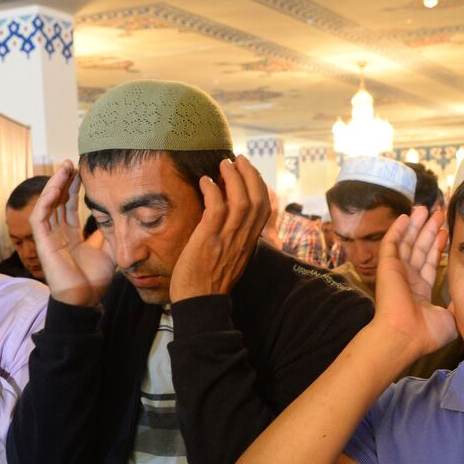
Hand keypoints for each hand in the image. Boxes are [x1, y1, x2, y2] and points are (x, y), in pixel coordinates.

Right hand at [31, 160, 115, 306]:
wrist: (86, 300)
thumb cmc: (95, 281)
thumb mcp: (110, 251)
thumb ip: (111, 233)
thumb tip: (122, 216)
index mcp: (71, 237)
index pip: (70, 207)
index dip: (75, 189)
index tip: (83, 173)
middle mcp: (58, 234)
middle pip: (58, 202)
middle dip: (64, 181)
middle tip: (73, 162)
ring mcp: (49, 238)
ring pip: (47, 205)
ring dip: (54, 185)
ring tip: (64, 167)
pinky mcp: (42, 243)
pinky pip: (39, 217)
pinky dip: (45, 201)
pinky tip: (55, 186)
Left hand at [168, 157, 270, 302]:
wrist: (200, 303)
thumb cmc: (209, 283)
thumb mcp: (231, 259)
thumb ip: (234, 240)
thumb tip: (229, 222)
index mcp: (249, 242)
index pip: (264, 208)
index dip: (258, 185)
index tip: (248, 172)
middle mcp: (243, 238)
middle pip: (257, 199)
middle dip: (249, 174)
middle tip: (237, 159)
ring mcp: (227, 239)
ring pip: (241, 200)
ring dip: (233, 177)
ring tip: (223, 165)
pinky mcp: (209, 239)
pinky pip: (217, 209)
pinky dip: (212, 190)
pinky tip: (205, 182)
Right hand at [370, 206, 456, 363]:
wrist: (405, 336)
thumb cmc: (426, 333)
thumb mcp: (450, 318)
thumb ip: (456, 305)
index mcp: (421, 291)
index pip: (430, 263)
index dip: (438, 247)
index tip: (446, 232)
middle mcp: (408, 280)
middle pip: (420, 249)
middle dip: (429, 231)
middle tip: (439, 213)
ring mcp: (397, 272)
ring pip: (407, 242)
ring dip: (416, 225)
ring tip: (426, 208)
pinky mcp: (387, 266)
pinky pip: (392, 243)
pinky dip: (397, 229)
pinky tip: (405, 216)